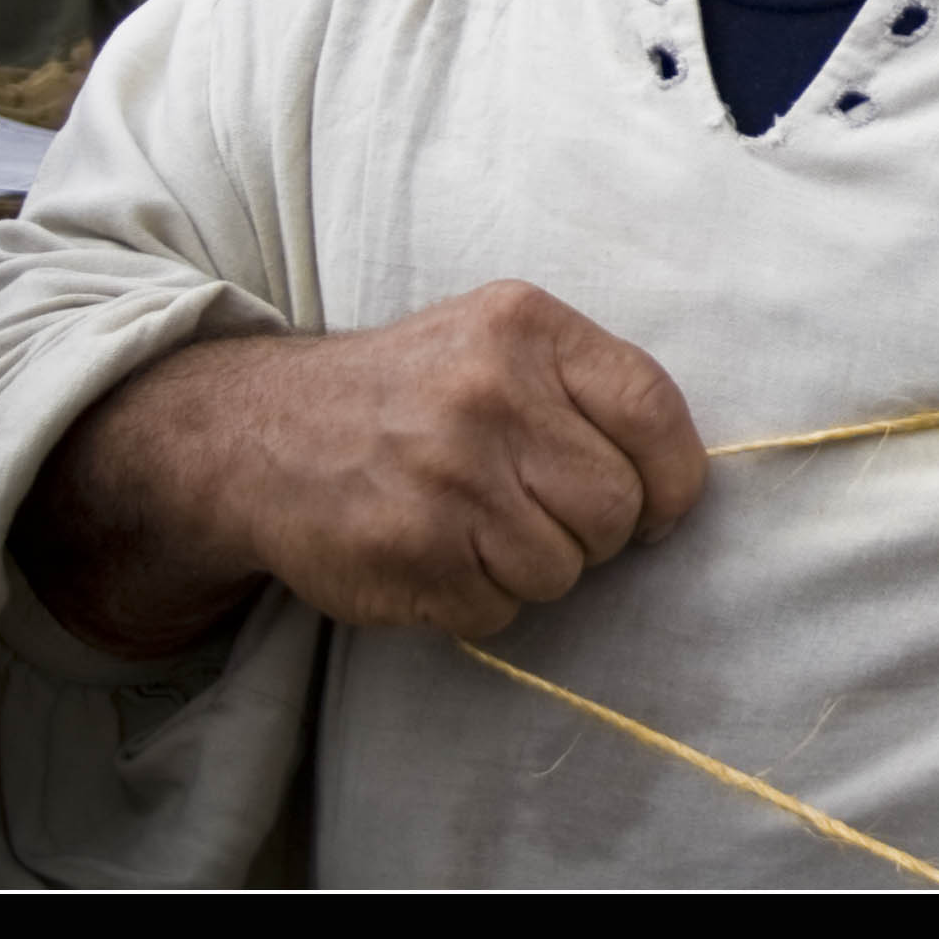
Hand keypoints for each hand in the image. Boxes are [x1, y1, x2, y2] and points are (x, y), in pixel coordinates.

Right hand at [212, 280, 707, 638]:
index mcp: (526, 327)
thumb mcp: (498, 340)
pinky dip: (477, 601)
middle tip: (540, 514)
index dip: (673, 477)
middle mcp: (490, 394)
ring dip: (533, 569)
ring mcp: (447, 476)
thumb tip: (678, 485)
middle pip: (615, 506)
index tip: (659, 506)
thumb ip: (586, 388)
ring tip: (478, 528)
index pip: (652, 410)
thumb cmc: (410, 390)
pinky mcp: (409, 552)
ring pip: (562, 569)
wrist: (261, 432)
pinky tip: (436, 556)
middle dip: (594, 531)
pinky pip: (498, 610)